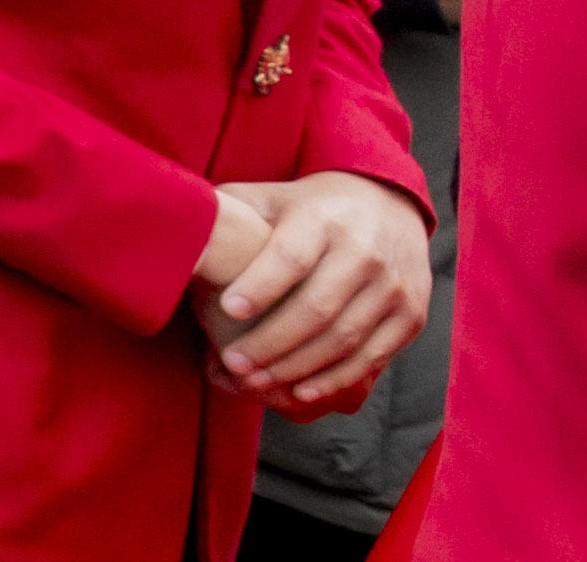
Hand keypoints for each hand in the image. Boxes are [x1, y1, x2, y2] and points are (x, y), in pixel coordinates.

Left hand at [194, 169, 424, 410]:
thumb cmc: (308, 207)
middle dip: (272, 342)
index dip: (261, 285)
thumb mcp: (271, 196)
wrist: (389, 206)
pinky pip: (371, 357)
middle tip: (233, 364)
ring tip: (255, 382)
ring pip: (343, 339)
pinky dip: (334, 378)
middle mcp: (364, 252)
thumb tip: (177, 225)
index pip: (291, 256)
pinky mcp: (410, 315)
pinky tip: (300, 390)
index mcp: (322, 218)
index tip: (228, 310)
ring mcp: (393, 286)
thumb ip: (229, 209)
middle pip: (317, 308)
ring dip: (297, 367)